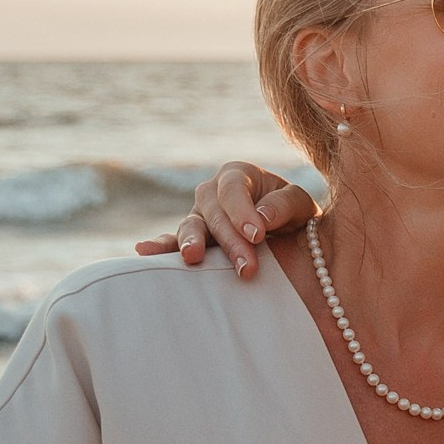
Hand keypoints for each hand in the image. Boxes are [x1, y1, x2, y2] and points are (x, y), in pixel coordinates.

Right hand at [134, 162, 318, 279]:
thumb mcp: (300, 204)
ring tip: (192, 257)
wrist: (290, 237)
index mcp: (238, 175)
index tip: (257, 235)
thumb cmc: (293, 215)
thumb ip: (285, 205)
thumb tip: (263, 219)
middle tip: (248, 267)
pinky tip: (144, 253)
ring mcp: (199, 217)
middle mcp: (212, 192)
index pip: (233, 190)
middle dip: (230, 241)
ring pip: (191, 226)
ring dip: (192, 243)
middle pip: (213, 213)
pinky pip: (173, 243)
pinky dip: (160, 248)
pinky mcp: (194, 241)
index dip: (242, 212)